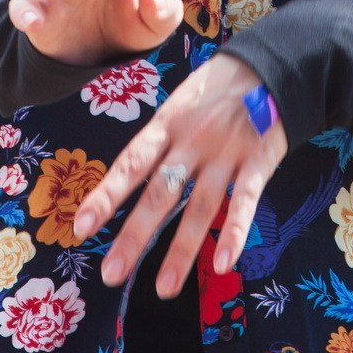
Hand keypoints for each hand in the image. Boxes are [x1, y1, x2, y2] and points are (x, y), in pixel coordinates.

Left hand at [73, 53, 287, 294]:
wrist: (271, 64)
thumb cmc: (217, 88)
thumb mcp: (179, 103)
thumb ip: (160, 141)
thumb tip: (129, 180)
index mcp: (166, 125)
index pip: (130, 165)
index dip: (106, 197)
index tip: (81, 228)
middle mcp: (191, 142)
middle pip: (159, 194)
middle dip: (135, 236)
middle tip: (111, 274)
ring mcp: (226, 153)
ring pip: (199, 207)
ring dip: (182, 251)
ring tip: (165, 288)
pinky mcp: (259, 161)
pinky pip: (244, 201)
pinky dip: (235, 232)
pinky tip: (224, 263)